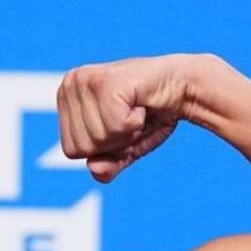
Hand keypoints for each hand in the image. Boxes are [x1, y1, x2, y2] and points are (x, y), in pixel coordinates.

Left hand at [56, 54, 200, 182]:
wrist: (184, 87)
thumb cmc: (150, 116)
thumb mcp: (123, 149)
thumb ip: (106, 165)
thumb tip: (95, 170)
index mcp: (66, 99)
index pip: (71, 151)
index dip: (103, 148)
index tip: (120, 123)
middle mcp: (69, 84)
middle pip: (83, 146)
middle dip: (115, 141)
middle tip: (130, 116)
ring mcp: (84, 80)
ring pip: (98, 137)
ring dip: (126, 131)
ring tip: (135, 109)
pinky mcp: (104, 81)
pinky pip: (114, 126)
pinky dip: (134, 122)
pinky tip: (140, 103)